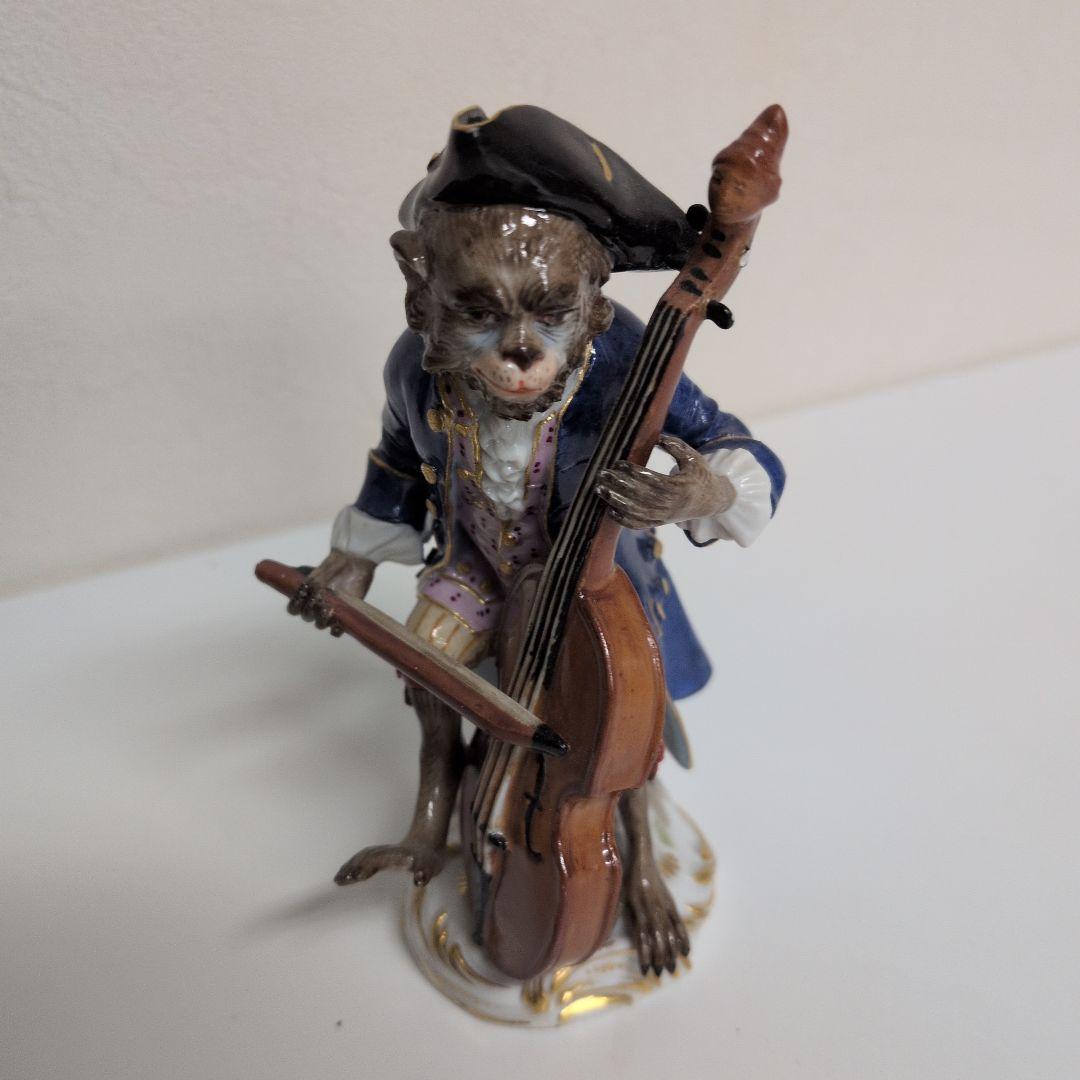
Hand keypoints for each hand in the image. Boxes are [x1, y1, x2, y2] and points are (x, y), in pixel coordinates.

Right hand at [286, 549, 374, 630]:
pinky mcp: (344, 617)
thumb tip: (270, 570)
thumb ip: (293, 574)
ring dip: (321, 619)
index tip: (300, 599)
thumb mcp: (309, 570)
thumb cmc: (329, 568)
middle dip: (309, 610)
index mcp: (305, 598)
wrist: (352, 565)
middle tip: (317, 601)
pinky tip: (336, 622)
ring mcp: (329, 613)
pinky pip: (336, 631)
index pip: (294, 608)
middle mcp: (315, 608)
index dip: (294, 607)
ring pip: (320, 624)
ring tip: (328, 609)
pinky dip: (335, 630)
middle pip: (306, 617)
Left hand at [595, 434, 735, 529]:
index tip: (618, 463)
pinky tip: (610, 510)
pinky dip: (624, 520)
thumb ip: (676, 446)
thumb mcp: (692, 457)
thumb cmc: (700, 474)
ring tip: (600, 490)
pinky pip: (640, 525)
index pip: (653, 481)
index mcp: (681, 487)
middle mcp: (672, 505)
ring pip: (638, 513)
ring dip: (617, 502)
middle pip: (641, 497)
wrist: (711, 501)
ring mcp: (665, 516)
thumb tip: (657, 437)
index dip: (634, 473)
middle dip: (619, 486)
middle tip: (602, 475)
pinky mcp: (660, 523)